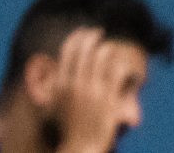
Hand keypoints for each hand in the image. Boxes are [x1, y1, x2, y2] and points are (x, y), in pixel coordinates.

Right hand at [48, 28, 132, 152]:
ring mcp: (93, 92)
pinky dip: (120, 65)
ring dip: (107, 48)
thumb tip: (51, 66)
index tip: (82, 32)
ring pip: (102, 58)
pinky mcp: (109, 101)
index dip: (76, 37)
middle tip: (98, 32)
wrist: (80, 148)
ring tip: (110, 48)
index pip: (68, 50)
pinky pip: (116, 74)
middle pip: (85, 50)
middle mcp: (75, 84)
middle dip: (92, 36)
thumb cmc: (66, 129)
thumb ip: (52, 84)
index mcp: (61, 83)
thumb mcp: (52, 104)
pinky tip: (122, 64)